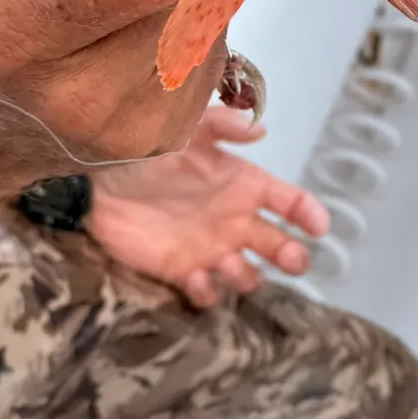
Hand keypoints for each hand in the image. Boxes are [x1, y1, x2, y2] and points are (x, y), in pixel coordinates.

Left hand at [85, 106, 328, 306]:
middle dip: (292, 256)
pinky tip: (194, 278)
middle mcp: (234, 220)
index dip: (308, 214)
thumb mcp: (187, 129)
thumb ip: (222, 126)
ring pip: (247, 276)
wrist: (99, 180)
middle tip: (292, 259)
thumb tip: (260, 129)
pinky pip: (207, 293)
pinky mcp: (182, 272)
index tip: (318, 227)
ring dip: (244, 276)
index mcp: (243, 185)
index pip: (289, 202)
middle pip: (279, 246)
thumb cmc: (148, 150)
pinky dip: (207, 291)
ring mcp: (210, 249)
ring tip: (224, 263)